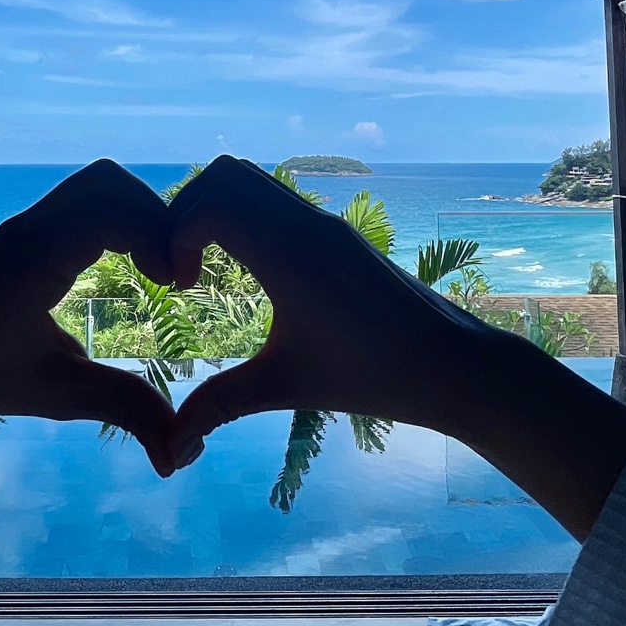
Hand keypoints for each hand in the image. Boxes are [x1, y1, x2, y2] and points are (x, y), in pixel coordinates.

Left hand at [0, 158, 189, 474]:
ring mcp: (31, 221)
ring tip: (158, 266)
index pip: (107, 211)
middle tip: (172, 271)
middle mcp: (32, 228)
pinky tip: (135, 264)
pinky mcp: (36, 226)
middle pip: (108, 181)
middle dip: (154, 215)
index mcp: (34, 261)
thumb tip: (182, 455)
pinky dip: (123, 217)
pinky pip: (90, 198)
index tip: (173, 284)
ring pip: (101, 182)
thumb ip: (125, 410)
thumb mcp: (62, 395)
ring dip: (140, 213)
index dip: (153, 235)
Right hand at [165, 155, 498, 451]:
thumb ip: (218, 407)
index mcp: (289, 254)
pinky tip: (251, 273)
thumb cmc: (373, 377)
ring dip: (216, 209)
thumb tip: (170, 450)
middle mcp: (306, 224)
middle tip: (184, 271)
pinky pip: (276, 198)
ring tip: (209, 268)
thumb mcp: (286, 388)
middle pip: (223, 176)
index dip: (174, 235)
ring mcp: (325, 223)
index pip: (209, 204)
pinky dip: (246, 216)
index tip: (180, 287)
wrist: (455, 365)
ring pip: (252, 179)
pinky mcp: (337, 233)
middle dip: (186, 213)